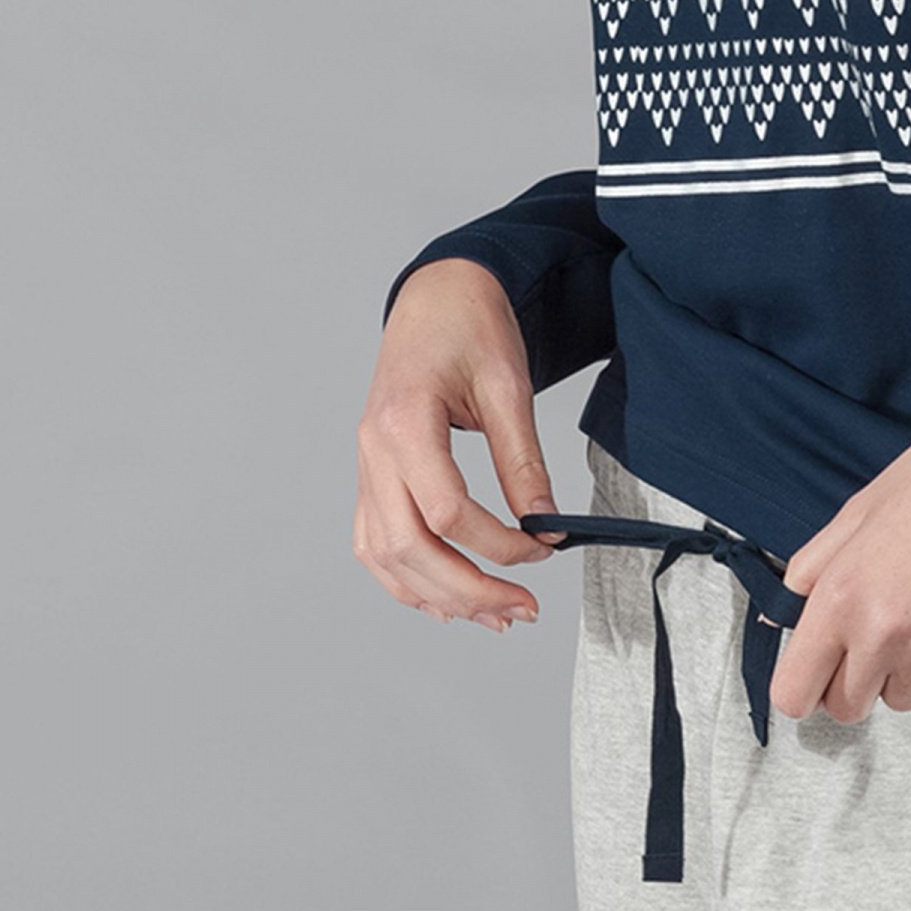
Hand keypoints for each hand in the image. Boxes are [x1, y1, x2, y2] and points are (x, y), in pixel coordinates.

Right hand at [353, 260, 570, 632]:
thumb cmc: (469, 325)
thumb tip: (546, 523)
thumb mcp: (508, 385)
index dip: (498, 545)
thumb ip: (523, 459)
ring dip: (436, 595)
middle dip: (468, 590)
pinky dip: (406, 579)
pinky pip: (375, 542)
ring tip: (492, 616)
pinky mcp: (371, 474)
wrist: (437, 294)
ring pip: (385, 556)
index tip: (545, 548)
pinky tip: (445, 599)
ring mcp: (365, 465)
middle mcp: (372, 451)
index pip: (447, 512)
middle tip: (522, 609)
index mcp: (403, 422)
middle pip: (408, 548)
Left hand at [768, 441, 910, 723]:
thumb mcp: (852, 517)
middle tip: (874, 640)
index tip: (817, 673)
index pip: (794, 694)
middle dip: (854, 682)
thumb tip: (778, 615)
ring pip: (901, 700)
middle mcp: (880, 635)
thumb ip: (808, 573)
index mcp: (839, 599)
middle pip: (848, 708)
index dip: (804, 686)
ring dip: (905, 672)